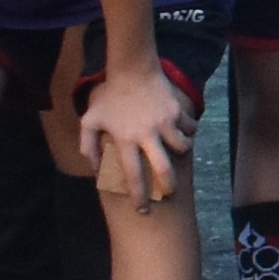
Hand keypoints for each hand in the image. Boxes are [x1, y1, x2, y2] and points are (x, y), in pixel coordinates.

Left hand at [72, 56, 191, 205]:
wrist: (133, 69)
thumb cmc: (110, 97)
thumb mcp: (90, 120)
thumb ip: (88, 146)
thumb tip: (94, 169)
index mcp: (125, 140)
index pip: (133, 176)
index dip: (139, 197)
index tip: (143, 210)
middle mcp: (147, 134)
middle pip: (164, 169)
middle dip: (169, 187)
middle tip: (170, 193)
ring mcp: (165, 122)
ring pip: (182, 148)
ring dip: (181, 153)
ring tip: (175, 154)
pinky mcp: (177, 111)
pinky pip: (190, 128)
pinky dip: (189, 133)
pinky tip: (182, 132)